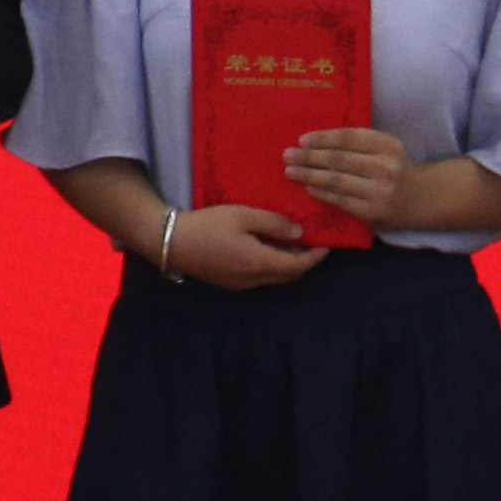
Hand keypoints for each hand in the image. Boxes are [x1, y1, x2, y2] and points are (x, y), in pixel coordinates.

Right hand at [164, 202, 323, 289]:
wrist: (173, 242)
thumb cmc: (208, 225)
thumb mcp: (242, 215)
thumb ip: (273, 223)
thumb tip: (299, 233)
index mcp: (259, 263)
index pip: (298, 266)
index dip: (315, 257)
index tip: (327, 245)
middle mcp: (254, 280)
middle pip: (289, 276)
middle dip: (305, 262)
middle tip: (313, 242)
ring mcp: (241, 284)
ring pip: (275, 278)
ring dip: (288, 264)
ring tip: (292, 242)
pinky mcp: (231, 283)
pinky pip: (261, 277)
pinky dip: (272, 265)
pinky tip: (268, 248)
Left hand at [283, 125, 414, 229]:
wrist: (420, 198)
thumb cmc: (394, 168)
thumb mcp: (384, 148)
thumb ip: (358, 143)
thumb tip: (315, 142)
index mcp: (386, 144)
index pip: (348, 138)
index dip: (323, 138)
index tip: (301, 140)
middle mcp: (384, 166)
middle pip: (339, 159)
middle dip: (309, 157)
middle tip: (287, 155)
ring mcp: (379, 191)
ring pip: (337, 181)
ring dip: (310, 176)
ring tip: (291, 172)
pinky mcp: (373, 213)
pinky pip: (341, 201)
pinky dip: (322, 194)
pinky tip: (309, 188)